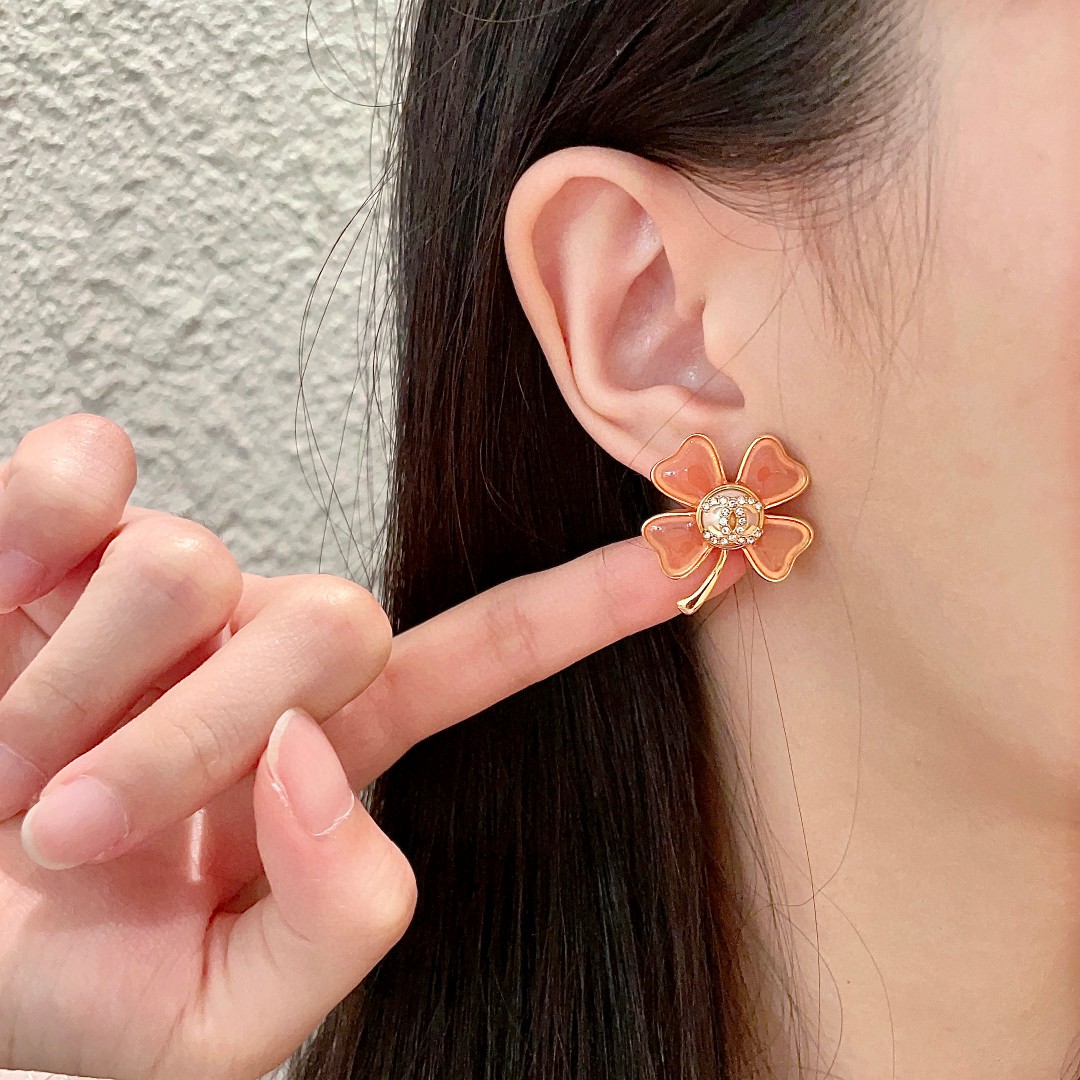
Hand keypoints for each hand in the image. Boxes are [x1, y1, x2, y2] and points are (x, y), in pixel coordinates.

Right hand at [0, 413, 743, 1079]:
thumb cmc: (78, 985)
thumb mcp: (221, 1026)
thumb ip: (336, 920)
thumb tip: (320, 755)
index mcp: (336, 744)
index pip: (490, 654)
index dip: (588, 606)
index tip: (686, 552)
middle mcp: (268, 641)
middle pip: (332, 620)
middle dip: (199, 742)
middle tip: (89, 828)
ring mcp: (167, 581)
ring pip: (184, 566)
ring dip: (76, 704)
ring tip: (24, 769)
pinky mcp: (53, 535)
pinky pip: (74, 477)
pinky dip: (35, 537)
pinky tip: (20, 600)